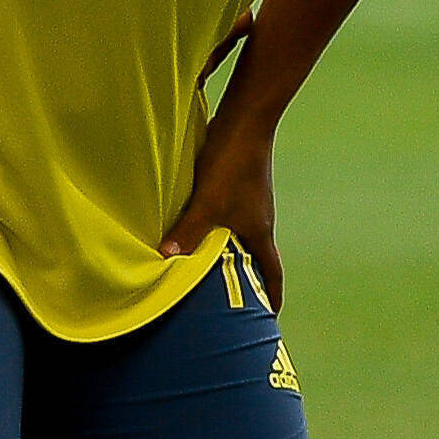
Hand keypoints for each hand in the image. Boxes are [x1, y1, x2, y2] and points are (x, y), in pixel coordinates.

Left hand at [159, 112, 281, 306]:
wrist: (245, 120)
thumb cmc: (232, 164)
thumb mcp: (207, 202)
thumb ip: (188, 231)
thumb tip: (166, 256)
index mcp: (260, 232)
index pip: (272, 273)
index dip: (270, 297)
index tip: (269, 317)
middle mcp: (259, 220)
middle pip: (258, 259)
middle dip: (247, 281)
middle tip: (232, 302)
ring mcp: (250, 203)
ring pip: (241, 238)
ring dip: (228, 255)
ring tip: (207, 270)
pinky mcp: (238, 186)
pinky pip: (229, 218)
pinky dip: (216, 231)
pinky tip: (195, 229)